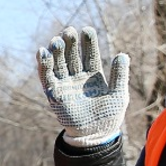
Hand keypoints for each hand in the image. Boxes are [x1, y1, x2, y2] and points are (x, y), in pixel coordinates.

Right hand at [36, 26, 129, 147]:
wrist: (96, 135)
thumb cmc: (110, 115)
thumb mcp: (119, 94)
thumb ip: (119, 75)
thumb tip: (122, 54)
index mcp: (93, 75)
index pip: (89, 54)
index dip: (88, 42)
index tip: (87, 29)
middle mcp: (77, 77)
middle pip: (72, 55)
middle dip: (70, 43)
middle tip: (69, 31)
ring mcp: (65, 85)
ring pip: (58, 64)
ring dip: (56, 51)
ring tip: (57, 40)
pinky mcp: (54, 94)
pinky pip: (47, 77)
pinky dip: (43, 65)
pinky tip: (42, 52)